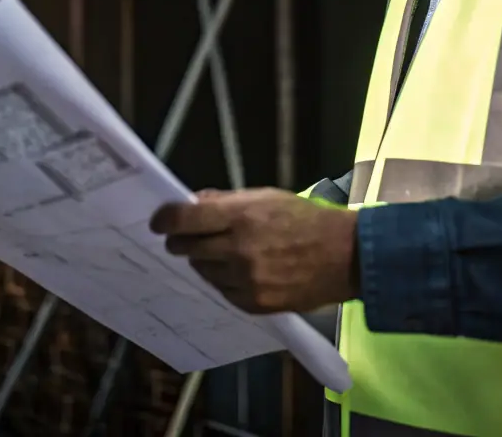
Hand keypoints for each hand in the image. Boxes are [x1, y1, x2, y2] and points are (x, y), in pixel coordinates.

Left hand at [150, 187, 359, 313]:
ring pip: (203, 270)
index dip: (165, 219)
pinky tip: (239, 270)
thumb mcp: (268, 197)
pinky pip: (222, 291)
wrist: (343, 256)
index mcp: (241, 216)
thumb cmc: (306, 219)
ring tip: (223, 252)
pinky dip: (224, 280)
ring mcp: (245, 279)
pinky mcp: (254, 303)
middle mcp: (238, 249)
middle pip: (187, 247)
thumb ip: (227, 201)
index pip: (185, 219)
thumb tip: (195, 202)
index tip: (158, 222)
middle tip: (184, 237)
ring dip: (205, 260)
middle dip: (182, 241)